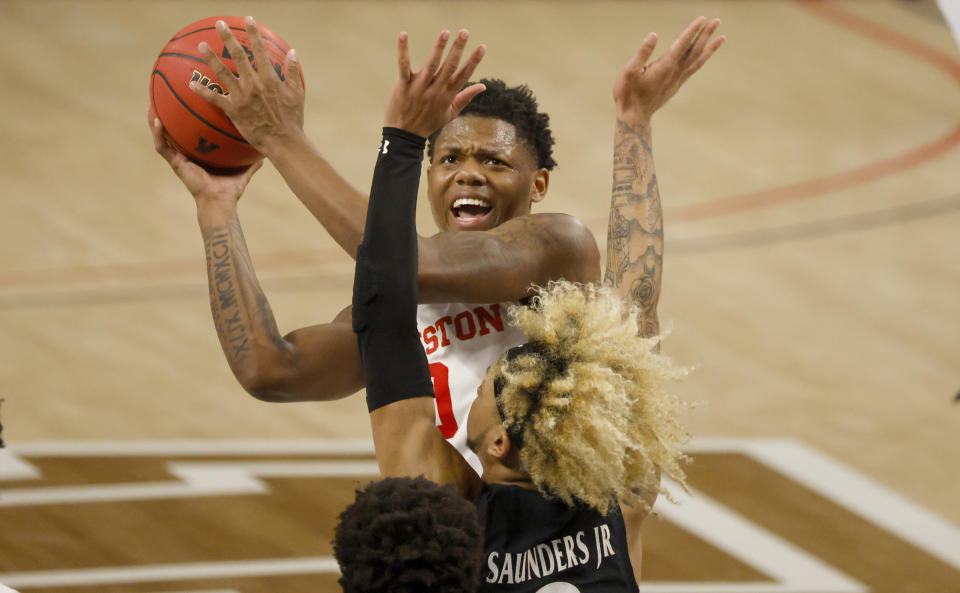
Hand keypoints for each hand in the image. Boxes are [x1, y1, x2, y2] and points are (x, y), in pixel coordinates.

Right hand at [148, 106, 261, 206]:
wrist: (220, 202)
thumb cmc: (230, 190)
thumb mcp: (243, 171)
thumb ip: (252, 162)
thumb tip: (264, 153)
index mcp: (199, 156)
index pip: (191, 136)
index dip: (188, 123)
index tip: (188, 107)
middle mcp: (187, 156)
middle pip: (174, 133)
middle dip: (168, 118)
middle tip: (163, 101)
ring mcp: (179, 160)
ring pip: (163, 138)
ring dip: (155, 122)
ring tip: (151, 106)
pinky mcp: (175, 164)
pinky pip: (163, 147)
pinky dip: (158, 134)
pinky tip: (157, 120)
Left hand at [192, 16, 304, 154]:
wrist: (284, 142)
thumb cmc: (293, 119)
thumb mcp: (298, 93)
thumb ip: (293, 72)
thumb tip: (292, 52)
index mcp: (270, 78)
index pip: (261, 50)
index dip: (254, 33)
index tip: (248, 20)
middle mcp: (254, 83)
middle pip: (238, 55)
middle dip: (228, 37)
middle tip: (219, 24)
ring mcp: (242, 96)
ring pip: (223, 72)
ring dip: (211, 58)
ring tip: (201, 45)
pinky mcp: (233, 110)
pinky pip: (215, 98)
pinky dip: (202, 91)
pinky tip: (191, 83)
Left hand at [383, 29, 485, 137]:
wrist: (405, 135)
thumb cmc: (428, 123)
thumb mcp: (450, 113)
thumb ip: (466, 97)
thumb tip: (483, 86)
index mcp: (447, 95)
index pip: (464, 75)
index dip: (474, 61)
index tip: (482, 47)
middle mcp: (435, 90)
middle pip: (449, 66)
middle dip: (458, 48)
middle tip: (465, 32)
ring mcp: (419, 87)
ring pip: (431, 65)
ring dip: (438, 48)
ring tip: (446, 33)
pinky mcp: (404, 85)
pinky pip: (404, 65)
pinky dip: (403, 50)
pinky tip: (403, 35)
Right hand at [614, 16, 724, 126]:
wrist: (634, 117)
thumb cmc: (628, 94)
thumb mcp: (629, 72)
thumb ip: (642, 53)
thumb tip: (653, 35)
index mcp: (664, 67)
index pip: (682, 44)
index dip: (692, 30)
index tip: (702, 19)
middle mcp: (675, 73)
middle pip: (694, 50)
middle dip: (706, 34)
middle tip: (717, 20)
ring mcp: (677, 80)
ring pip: (697, 60)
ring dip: (709, 47)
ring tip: (722, 37)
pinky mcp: (676, 85)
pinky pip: (693, 69)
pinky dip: (702, 59)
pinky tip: (705, 55)